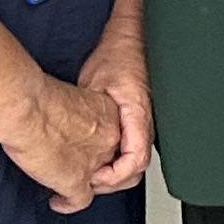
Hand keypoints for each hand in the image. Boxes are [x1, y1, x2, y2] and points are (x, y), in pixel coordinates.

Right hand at [0, 70, 117, 212]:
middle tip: (72, 163)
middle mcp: (107, 139)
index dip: (96, 144)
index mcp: (107, 113)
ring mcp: (94, 162)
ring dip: (83, 185)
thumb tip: (61, 123)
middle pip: (110, 161)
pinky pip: (80, 201)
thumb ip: (72, 112)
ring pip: (99, 183)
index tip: (80, 144)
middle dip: (93, 165)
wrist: (26, 110)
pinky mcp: (76, 181)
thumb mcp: (66, 98)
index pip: (112, 136)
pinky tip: (58, 201)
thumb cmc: (36, 98)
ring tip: (66, 183)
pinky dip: (68, 204)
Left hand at [77, 15, 152, 194]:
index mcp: (138, 116)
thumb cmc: (116, 56)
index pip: (135, 162)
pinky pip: (129, 152)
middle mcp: (145, 125)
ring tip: (87, 174)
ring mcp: (142, 126)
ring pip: (134, 165)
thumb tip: (78, 141)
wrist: (130, 40)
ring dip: (112, 174)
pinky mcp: (136, 124)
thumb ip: (92, 114)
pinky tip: (96, 159)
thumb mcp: (96, 83)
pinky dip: (114, 162)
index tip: (93, 177)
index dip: (114, 177)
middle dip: (110, 183)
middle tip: (84, 182)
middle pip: (135, 171)